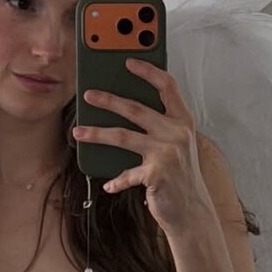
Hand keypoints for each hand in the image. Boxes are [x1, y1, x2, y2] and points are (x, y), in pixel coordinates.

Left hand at [72, 57, 213, 235]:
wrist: (192, 209)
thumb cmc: (179, 175)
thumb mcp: (177, 144)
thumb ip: (160, 125)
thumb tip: (124, 108)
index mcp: (183, 120)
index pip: (167, 86)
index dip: (148, 71)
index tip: (128, 61)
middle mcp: (176, 133)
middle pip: (136, 109)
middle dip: (108, 100)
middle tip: (88, 94)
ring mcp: (167, 153)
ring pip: (123, 137)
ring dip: (97, 133)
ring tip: (79, 131)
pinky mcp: (156, 174)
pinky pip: (127, 174)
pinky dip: (116, 180)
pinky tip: (108, 184)